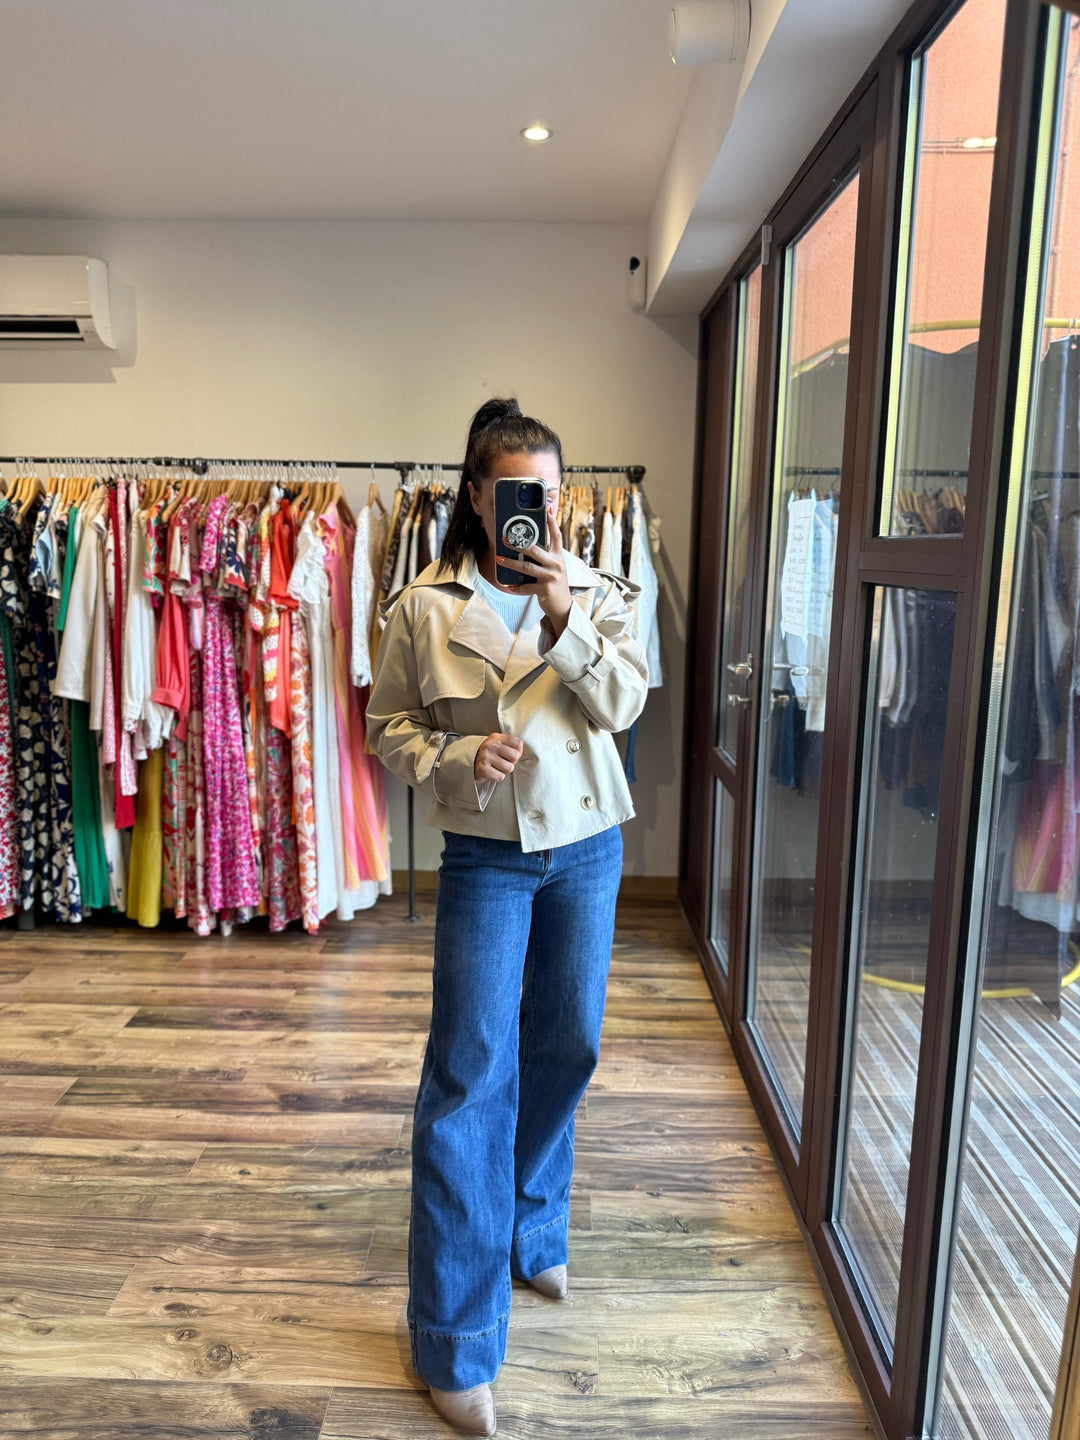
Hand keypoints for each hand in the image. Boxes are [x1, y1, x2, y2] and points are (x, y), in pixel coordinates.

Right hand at [474, 733, 523, 784]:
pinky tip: (492, 772)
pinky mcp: (483, 769)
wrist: (470, 762)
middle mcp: (490, 745)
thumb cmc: (489, 754)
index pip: (518, 743)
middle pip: (515, 756)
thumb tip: (520, 752)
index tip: (510, 754)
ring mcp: (486, 757)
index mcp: (496, 737)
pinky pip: (501, 776)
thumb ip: (510, 744)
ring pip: (509, 768)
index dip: (518, 751)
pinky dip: (498, 776)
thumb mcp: (498, 743)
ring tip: (497, 767)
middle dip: (511, 762)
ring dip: (505, 770)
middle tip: (503, 761)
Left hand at [497, 509, 572, 636]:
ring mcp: (550, 577)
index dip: (552, 522)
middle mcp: (556, 564)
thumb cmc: (555, 584)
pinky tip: (508, 585)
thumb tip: (528, 546)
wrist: (562, 606)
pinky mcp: (544, 589)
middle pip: (535, 550)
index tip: (548, 510)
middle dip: (518, 544)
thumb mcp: (554, 567)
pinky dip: (515, 586)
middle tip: (504, 539)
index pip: (556, 536)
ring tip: (498, 559)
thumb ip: (545, 556)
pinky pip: (525, 586)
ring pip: (526, 567)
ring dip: (510, 562)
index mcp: (558, 556)